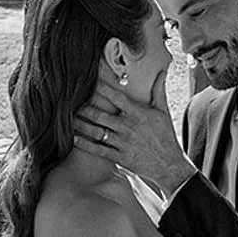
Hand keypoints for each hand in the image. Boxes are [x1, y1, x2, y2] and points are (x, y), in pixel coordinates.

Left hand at [73, 73, 194, 198]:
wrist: (169, 165)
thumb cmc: (166, 137)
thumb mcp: (163, 111)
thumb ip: (158, 90)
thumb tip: (162, 71)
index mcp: (137, 113)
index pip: (116, 96)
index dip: (101, 85)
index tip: (90, 77)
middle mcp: (128, 127)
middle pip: (100, 114)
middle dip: (84, 107)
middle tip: (71, 101)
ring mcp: (122, 143)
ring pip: (96, 132)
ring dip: (81, 124)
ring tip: (68, 118)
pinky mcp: (120, 157)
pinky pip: (98, 150)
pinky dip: (85, 144)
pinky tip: (74, 138)